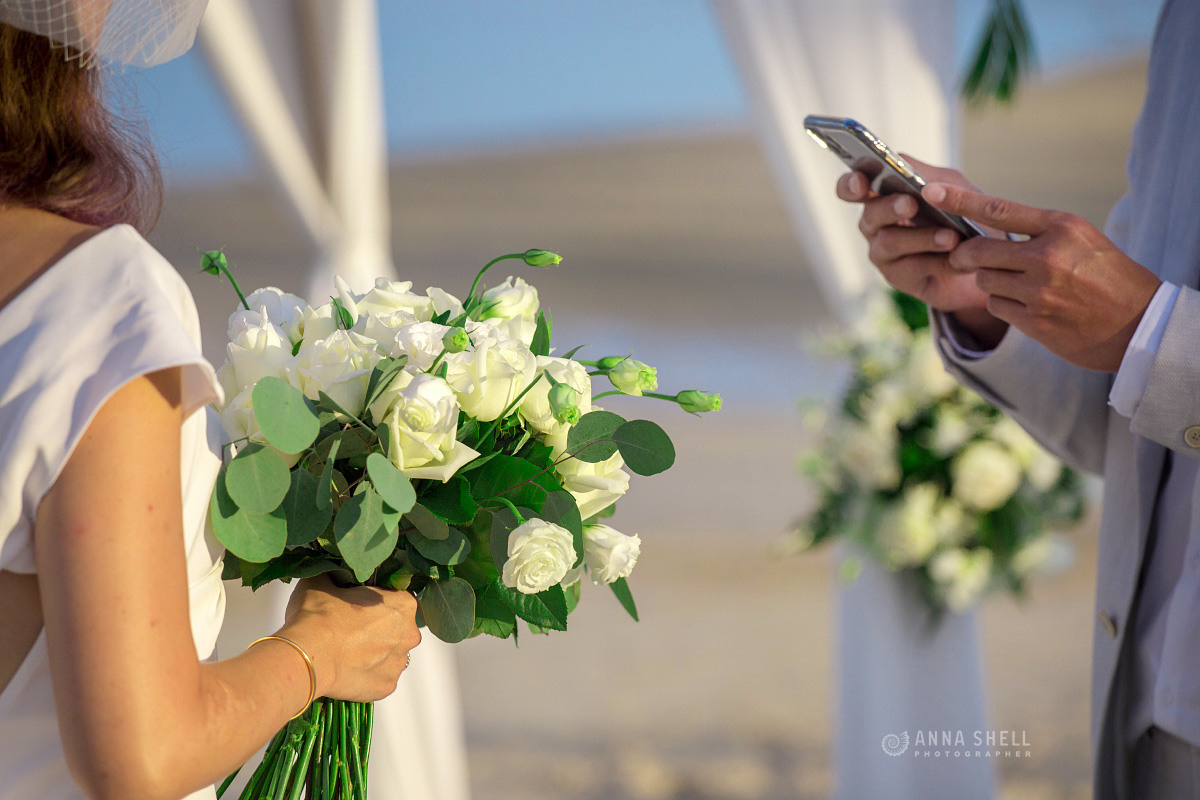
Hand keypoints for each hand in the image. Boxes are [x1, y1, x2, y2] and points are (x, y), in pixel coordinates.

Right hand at [279, 575, 420, 701]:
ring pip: (390, 656)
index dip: (376, 603)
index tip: (358, 608)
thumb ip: (334, 576)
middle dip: (378, 631)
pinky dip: (367, 676)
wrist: (308, 654)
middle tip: (350, 631)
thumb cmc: (319, 615)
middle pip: (397, 630)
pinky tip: (347, 671)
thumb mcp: (322, 582)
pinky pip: (380, 679)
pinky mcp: (387, 687)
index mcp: (403, 604)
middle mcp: (409, 634)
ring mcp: (399, 663)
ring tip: (346, 653)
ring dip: (374, 655)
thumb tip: (329, 573)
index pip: (397, 600)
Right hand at [835, 155, 1008, 346]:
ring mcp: (884, 253)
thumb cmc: (962, 214)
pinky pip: (913, 268)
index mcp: (882, 195)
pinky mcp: (899, 278)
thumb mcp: (951, 186)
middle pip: (871, 214)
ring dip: (922, 237)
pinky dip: (940, 262)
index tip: (860, 182)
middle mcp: (876, 225)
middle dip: (890, 207)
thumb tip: (906, 168)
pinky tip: (961, 260)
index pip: (853, 188)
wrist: (985, 256)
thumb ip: (929, 176)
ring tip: (951, 236)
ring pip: (890, 242)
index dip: (850, 185)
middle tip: (910, 204)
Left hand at [922, 182, 1161, 371]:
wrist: (1138, 323)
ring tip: (1018, 284)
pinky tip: (1027, 305)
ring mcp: (1039, 292)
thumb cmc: (1106, 274)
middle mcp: (1047, 257)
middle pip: (977, 252)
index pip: (998, 210)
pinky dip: (1004, 305)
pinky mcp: (1033, 321)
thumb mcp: (1080, 238)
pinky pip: (996, 307)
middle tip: (964, 257)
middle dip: (965, 256)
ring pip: (984, 282)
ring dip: (990, 282)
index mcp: (1060, 228)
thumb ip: (1036, 231)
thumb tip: (984, 227)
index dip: (959, 200)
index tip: (929, 190)